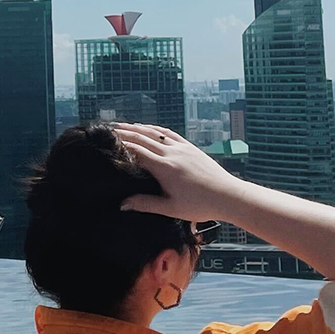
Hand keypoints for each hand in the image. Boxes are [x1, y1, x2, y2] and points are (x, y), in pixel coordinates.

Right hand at [116, 123, 241, 222]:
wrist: (227, 195)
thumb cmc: (199, 205)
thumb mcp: (170, 208)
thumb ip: (145, 204)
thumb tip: (122, 204)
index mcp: (164, 168)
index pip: (137, 151)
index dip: (121, 145)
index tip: (107, 141)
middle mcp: (172, 154)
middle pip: (143, 138)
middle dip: (125, 133)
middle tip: (109, 130)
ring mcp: (182, 148)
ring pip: (156, 133)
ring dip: (139, 128)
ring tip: (125, 126)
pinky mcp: (190, 148)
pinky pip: (170, 134)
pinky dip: (156, 129)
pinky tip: (150, 128)